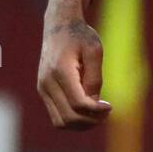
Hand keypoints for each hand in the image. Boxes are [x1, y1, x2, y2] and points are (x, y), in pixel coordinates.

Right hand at [37, 0, 112, 129]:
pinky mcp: (43, 91)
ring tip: (98, 115)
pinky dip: (72, 119)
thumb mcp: (94, 51)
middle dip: (90, 121)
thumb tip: (94, 104)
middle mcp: (47, 83)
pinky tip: (87, 111)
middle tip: (106, 113)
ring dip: (80, 124)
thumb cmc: (80, 36)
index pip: (78, 103)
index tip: (109, 106)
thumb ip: (94, 78)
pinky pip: (56, 116)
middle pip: (69, 117)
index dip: (96, 111)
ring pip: (60, 122)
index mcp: (60, 71)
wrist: (59, 26)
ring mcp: (43, 88)